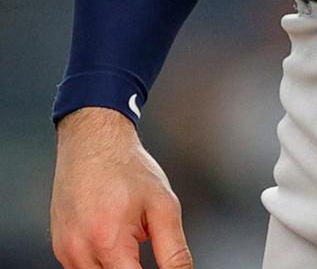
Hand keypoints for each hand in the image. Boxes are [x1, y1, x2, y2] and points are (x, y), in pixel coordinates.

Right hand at [50, 107, 192, 268]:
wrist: (92, 143)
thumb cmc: (128, 170)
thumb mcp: (163, 206)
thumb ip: (173, 249)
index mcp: (108, 241)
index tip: (165, 268)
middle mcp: (79, 252)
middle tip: (144, 240)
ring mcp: (64, 252)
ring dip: (117, 266)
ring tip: (129, 233)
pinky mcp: (59, 248)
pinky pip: (82, 268)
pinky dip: (102, 261)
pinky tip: (114, 236)